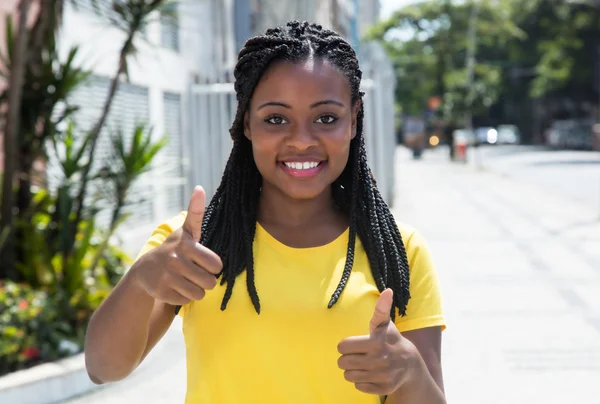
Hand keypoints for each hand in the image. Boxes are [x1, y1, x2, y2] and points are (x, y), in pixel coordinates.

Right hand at [133, 186, 222, 304]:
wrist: (145, 271)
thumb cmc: (175, 249)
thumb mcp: (186, 231)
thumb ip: (196, 212)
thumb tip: (199, 188)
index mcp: (186, 245)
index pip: (216, 265)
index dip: (214, 266)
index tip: (206, 262)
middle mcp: (176, 260)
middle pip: (210, 282)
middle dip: (206, 281)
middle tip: (195, 274)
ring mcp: (167, 277)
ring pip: (199, 294)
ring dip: (196, 291)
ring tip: (186, 281)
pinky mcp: (162, 293)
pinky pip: (186, 301)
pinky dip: (183, 297)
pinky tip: (174, 287)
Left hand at [337, 289, 417, 394]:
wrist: (410, 365)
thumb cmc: (391, 340)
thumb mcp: (385, 324)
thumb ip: (381, 308)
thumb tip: (387, 290)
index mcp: (375, 343)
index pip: (342, 346)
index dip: (346, 345)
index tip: (354, 344)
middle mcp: (379, 360)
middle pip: (343, 362)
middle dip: (347, 358)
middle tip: (356, 355)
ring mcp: (382, 376)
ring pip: (348, 376)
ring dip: (352, 370)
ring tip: (362, 364)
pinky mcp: (383, 388)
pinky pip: (358, 386)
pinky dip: (361, 381)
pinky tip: (370, 374)